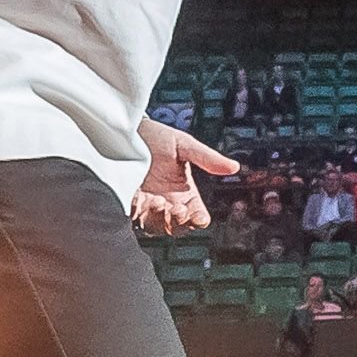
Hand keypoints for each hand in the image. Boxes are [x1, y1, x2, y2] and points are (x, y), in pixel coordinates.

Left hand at [133, 120, 236, 234]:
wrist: (122, 129)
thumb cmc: (154, 135)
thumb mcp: (183, 144)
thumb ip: (206, 158)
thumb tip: (234, 167)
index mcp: (184, 193)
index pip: (196, 216)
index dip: (198, 220)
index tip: (197, 215)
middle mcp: (167, 202)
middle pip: (177, 227)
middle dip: (179, 222)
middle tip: (177, 208)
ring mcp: (145, 204)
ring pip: (156, 226)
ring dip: (159, 219)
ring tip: (158, 201)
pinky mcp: (125, 202)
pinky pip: (132, 217)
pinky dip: (138, 213)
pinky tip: (140, 199)